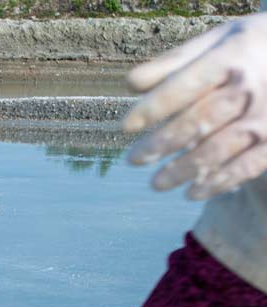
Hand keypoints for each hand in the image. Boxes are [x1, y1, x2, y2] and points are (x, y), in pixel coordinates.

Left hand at [124, 14, 266, 198]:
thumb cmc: (245, 50)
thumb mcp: (216, 41)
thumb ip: (175, 62)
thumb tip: (131, 83)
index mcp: (231, 58)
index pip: (186, 84)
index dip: (155, 106)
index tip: (125, 126)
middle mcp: (249, 88)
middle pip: (201, 119)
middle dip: (164, 142)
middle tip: (133, 160)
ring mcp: (266, 116)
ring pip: (221, 147)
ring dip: (185, 168)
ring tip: (156, 184)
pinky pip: (248, 165)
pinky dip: (219, 181)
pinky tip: (193, 193)